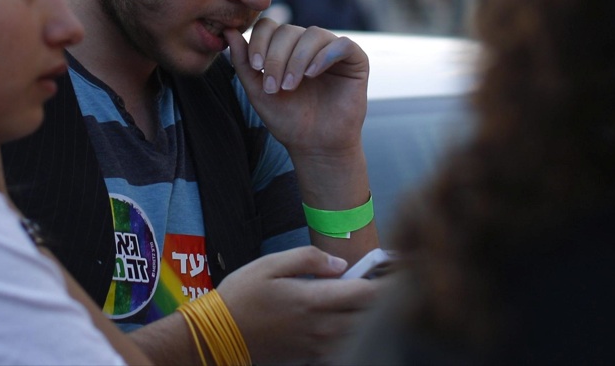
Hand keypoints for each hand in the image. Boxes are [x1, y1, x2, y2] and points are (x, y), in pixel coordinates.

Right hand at [216, 246, 381, 363]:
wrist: (219, 336)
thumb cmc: (242, 296)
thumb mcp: (269, 265)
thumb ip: (308, 259)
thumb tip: (340, 265)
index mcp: (314, 299)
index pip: (366, 294)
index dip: (386, 282)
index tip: (396, 272)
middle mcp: (322, 326)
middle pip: (369, 317)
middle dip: (382, 302)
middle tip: (388, 287)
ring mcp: (318, 346)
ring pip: (359, 335)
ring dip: (369, 320)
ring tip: (371, 305)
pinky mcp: (311, 359)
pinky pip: (343, 350)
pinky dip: (353, 338)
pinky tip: (348, 325)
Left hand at [224, 19, 368, 158]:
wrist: (315, 146)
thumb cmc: (287, 119)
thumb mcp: (257, 90)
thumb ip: (243, 61)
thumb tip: (228, 31)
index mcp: (285, 48)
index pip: (270, 26)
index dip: (260, 41)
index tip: (255, 67)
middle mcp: (308, 45)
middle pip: (289, 30)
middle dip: (276, 58)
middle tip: (273, 86)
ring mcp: (332, 50)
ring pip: (313, 34)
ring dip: (297, 60)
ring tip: (290, 86)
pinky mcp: (355, 60)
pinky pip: (342, 44)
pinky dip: (325, 56)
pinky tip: (312, 74)